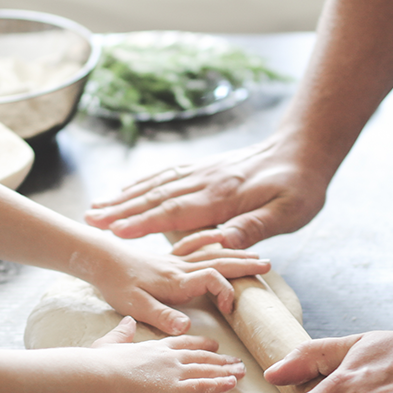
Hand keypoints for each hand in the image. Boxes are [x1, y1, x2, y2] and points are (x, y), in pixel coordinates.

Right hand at [85, 137, 332, 254]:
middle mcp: (205, 182)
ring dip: (124, 198)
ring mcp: (202, 173)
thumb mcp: (288, 213)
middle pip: (156, 198)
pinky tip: (127, 190)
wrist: (304, 149)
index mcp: (223, 197)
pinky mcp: (204, 169)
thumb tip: (223, 243)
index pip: (176, 212)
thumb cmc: (300, 187)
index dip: (144, 222)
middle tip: (89, 221)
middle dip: (121, 210)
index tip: (114, 231)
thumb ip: (254, 227)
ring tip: (96, 208)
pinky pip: (166, 176)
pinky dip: (142, 184)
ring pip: (156, 185)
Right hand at [88, 316, 245, 392]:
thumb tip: (127, 322)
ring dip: (225, 371)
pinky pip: (203, 386)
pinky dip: (219, 384)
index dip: (200, 344)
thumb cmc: (101, 362)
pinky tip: (232, 383)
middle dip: (220, 359)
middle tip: (235, 360)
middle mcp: (169, 357)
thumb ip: (122, 333)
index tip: (213, 344)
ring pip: (206, 370)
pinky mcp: (176, 390)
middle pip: (201, 356)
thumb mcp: (109, 342)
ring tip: (240, 371)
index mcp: (155, 347)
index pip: (183, 343)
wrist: (101, 374)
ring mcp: (175, 372)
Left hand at [91, 247, 271, 334]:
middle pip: (219, 261)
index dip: (225, 291)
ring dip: (235, 253)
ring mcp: (175, 259)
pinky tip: (221, 237)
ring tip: (256, 255)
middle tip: (267, 266)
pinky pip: (196, 244)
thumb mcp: (135, 306)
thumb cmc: (116, 284)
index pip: (211, 278)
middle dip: (244, 265)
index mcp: (175, 280)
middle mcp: (179, 267)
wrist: (99, 258)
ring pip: (212, 253)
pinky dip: (212, 240)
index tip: (230, 309)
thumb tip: (186, 327)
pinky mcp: (168, 256)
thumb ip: (161, 316)